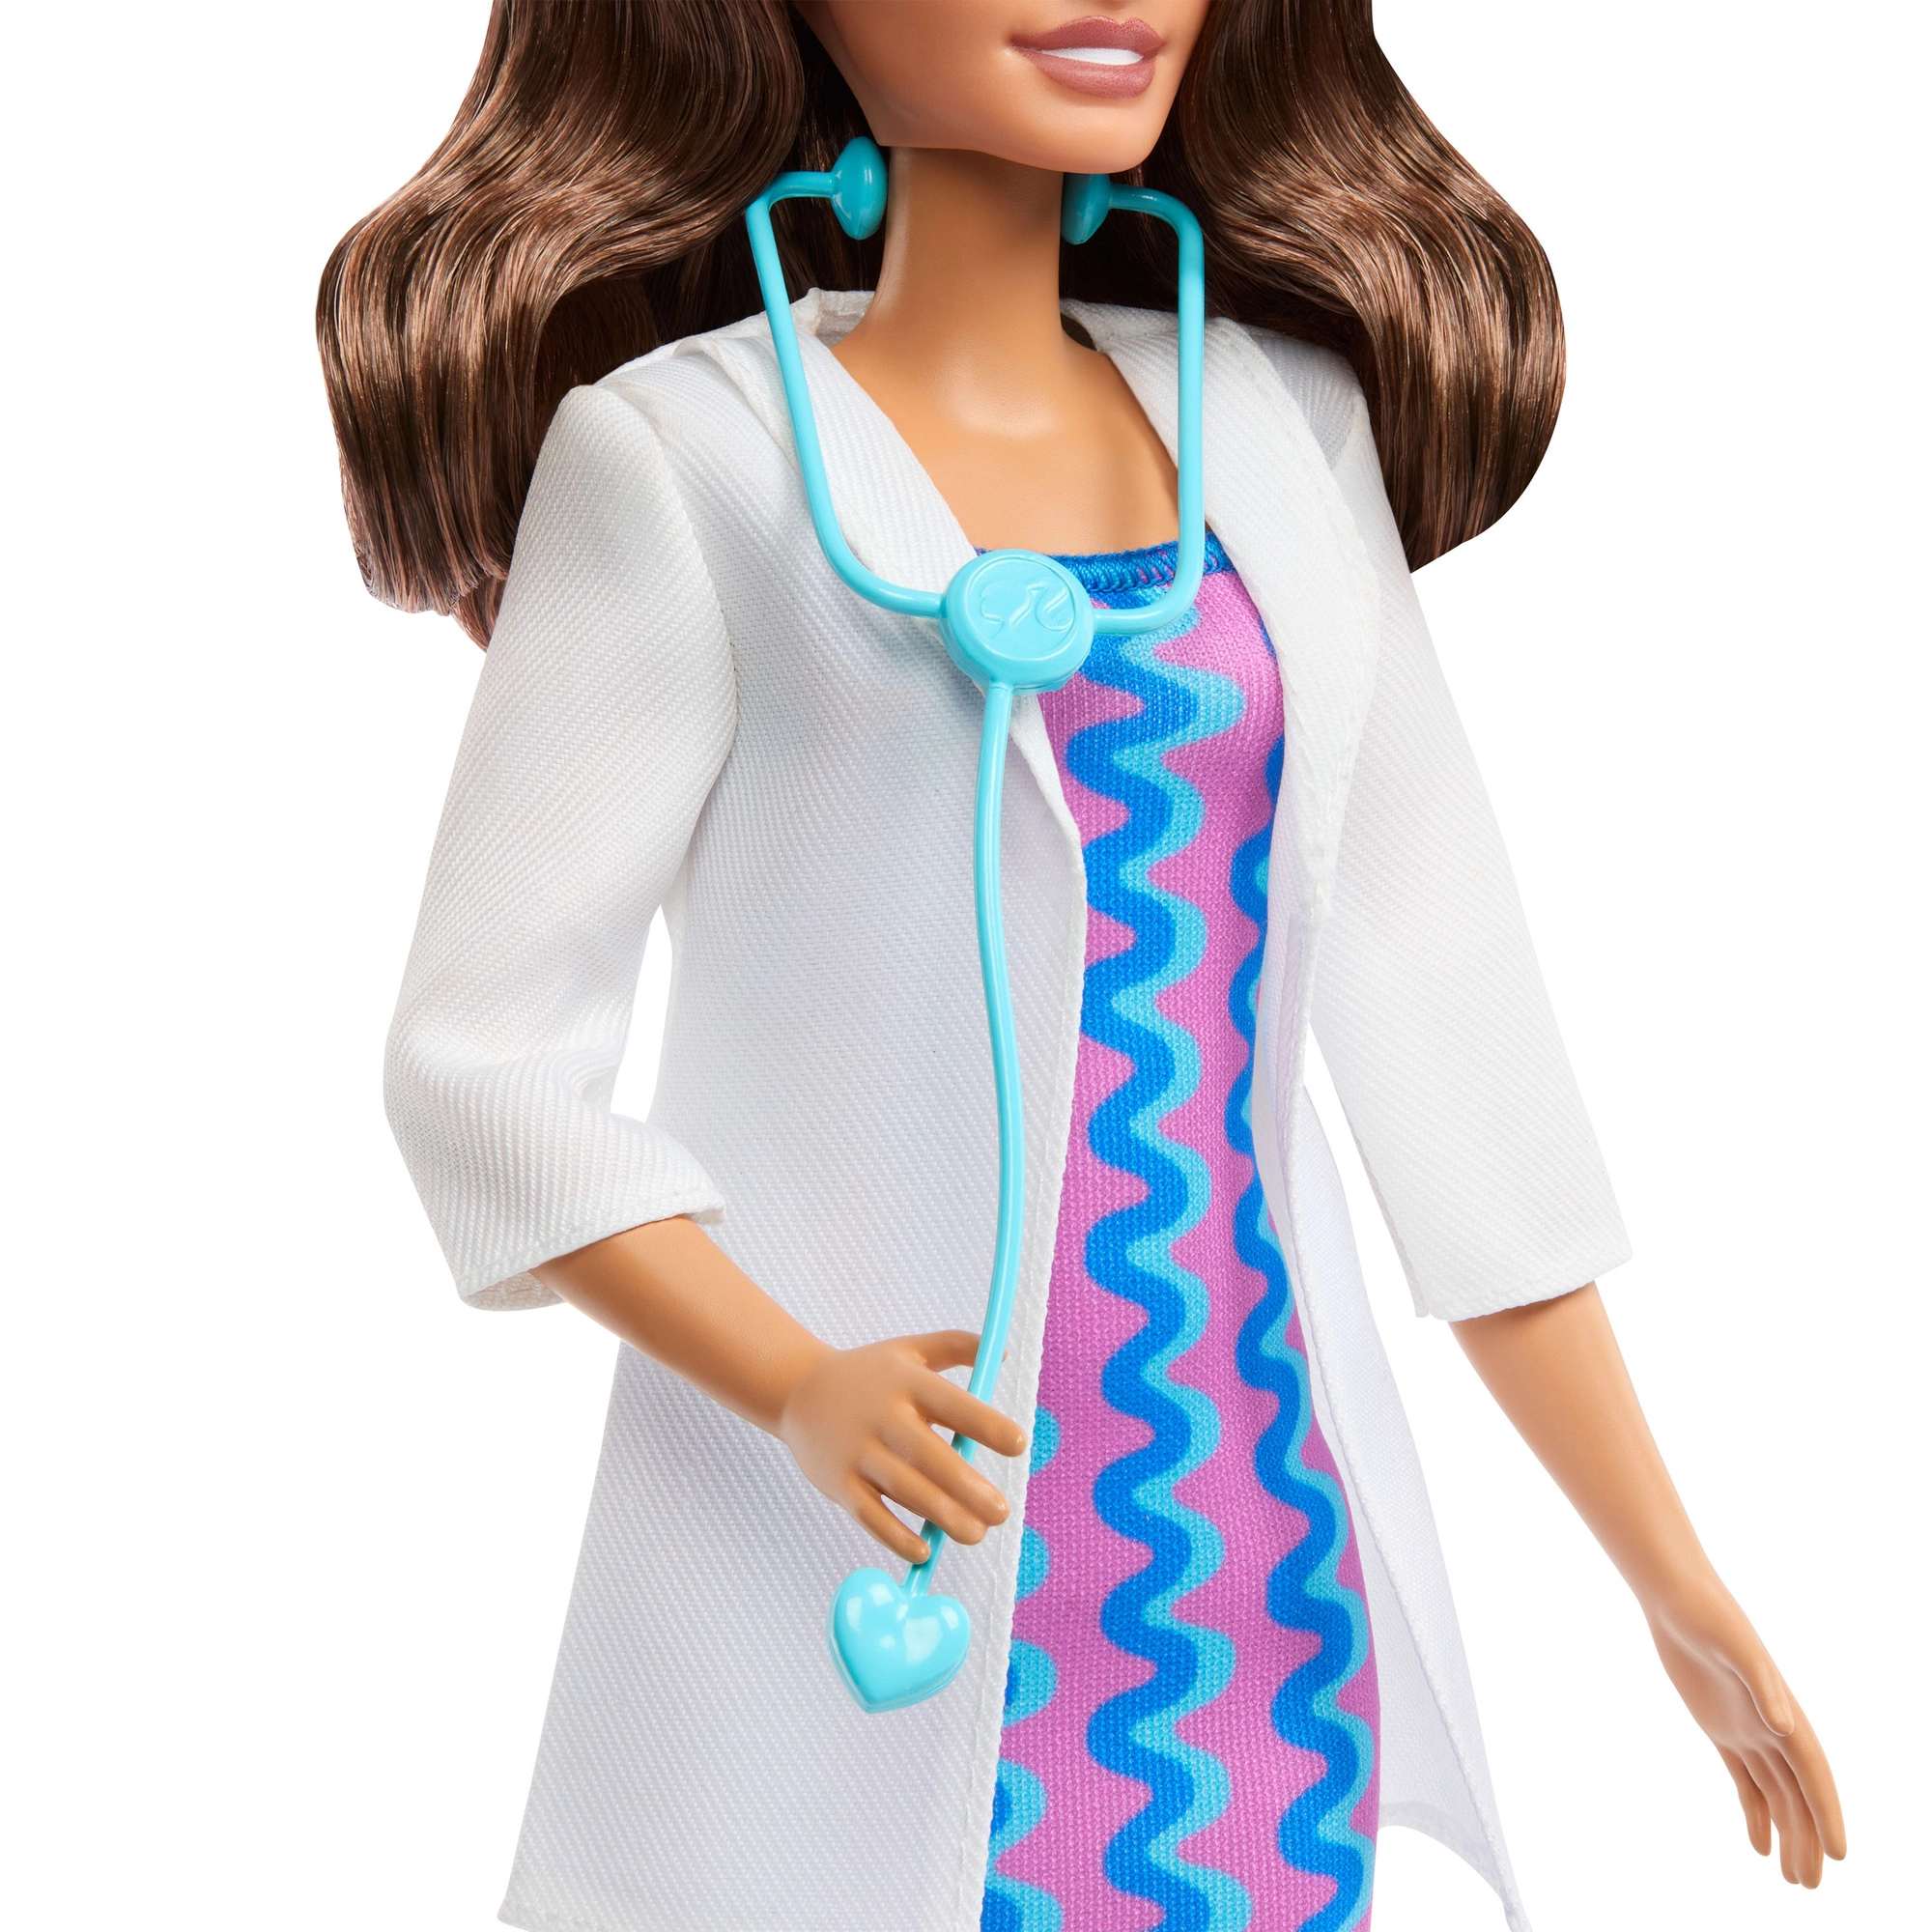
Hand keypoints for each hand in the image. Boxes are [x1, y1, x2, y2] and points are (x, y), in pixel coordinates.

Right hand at [777, 1330, 1026, 1563]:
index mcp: (906, 1382)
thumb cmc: (869, 1374)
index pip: (951, 1403)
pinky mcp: (838, 1483)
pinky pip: (869, 1515)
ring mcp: (857, 1452)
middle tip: (1002, 1511)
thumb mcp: (910, 1350)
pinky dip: (895, 1536)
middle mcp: (882, 1416)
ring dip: (942, 1516)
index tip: (1018, 1444)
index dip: (986, 1424)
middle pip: (928, 1455)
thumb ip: (957, 1345)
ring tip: (976, 1534)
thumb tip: (1002, 1352)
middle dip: (967, 1487)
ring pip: (903, 1490)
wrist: (798, 1391)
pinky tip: (924, 1551)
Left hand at [1647, 1584, 1845, 1885]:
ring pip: (1775, 1794)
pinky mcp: (1721, 1728)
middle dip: (1807, 1839)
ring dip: (1786, 1834)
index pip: (1814, 1775)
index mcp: (1786, 1713)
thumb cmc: (1709, 1615)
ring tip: (1793, 1880)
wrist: (1677, 1598)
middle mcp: (1774, 1728)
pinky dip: (1754, 1814)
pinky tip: (1759, 1847)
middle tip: (1810, 1886)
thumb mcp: (1736, 1646)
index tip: (1838, 1856)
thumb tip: (1784, 1727)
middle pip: (1797, 1795)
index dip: (1827, 1815)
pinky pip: (1744, 1781)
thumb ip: (1762, 1685)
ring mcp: (1748, 1729)